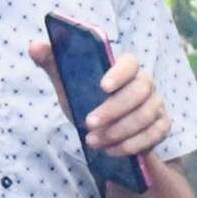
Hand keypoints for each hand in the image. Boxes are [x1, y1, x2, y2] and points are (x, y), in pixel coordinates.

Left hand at [37, 34, 171, 172]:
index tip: (102, 86)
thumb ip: (53, 63)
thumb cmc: (85, 100)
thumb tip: (35, 46)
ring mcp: (156, 105)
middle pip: (139, 92)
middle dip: (114, 110)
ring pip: (145, 116)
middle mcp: (145, 83)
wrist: (102, 131)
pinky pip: (154, 135)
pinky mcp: (161, 126)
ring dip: (119, 131)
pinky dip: (132, 145)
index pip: (130, 62)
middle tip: (90, 123)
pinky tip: (112, 150)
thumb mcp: (67, 84)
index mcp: (125, 68)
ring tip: (94, 142)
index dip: (119, 73)